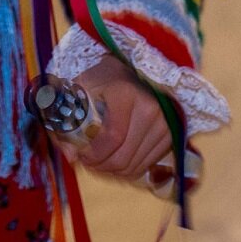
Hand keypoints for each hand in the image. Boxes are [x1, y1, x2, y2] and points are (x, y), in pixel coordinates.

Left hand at [61, 56, 172, 181]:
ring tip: (100, 160)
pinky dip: (129, 168)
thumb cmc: (105, 81)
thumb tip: (70, 156)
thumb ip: (69, 120)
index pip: (112, 137)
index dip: (94, 154)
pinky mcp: (171, 135)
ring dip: (114, 170)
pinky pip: (147, 164)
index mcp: (126, 93)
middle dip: (101, 165)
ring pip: (135, 165)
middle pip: (124, 156)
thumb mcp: (82, 90)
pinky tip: (117, 159)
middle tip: (88, 161)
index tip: (81, 156)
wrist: (133, 72)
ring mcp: (164, 123)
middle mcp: (150, 108)